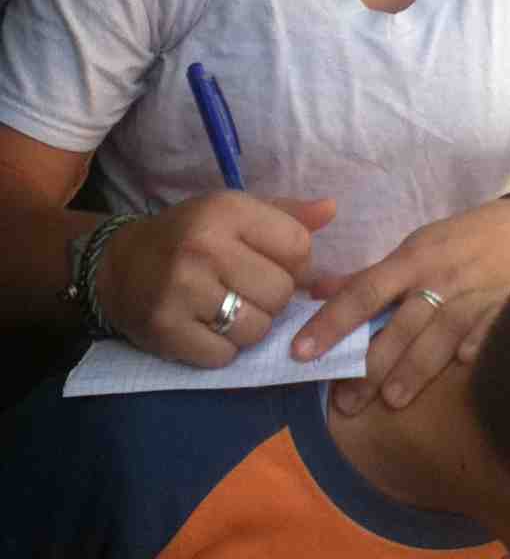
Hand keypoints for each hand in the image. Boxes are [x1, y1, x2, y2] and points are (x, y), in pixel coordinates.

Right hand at [95, 192, 334, 365]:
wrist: (119, 266)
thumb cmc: (189, 235)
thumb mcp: (234, 212)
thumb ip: (286, 214)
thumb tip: (333, 210)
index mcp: (227, 209)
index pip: (299, 246)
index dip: (296, 264)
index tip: (273, 264)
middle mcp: (205, 246)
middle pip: (281, 292)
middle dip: (273, 298)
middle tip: (247, 291)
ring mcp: (183, 290)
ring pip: (258, 329)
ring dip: (251, 327)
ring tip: (228, 310)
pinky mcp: (167, 330)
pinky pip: (225, 356)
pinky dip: (223, 350)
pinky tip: (206, 328)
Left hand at [292, 199, 509, 413]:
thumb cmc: (464, 241)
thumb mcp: (417, 247)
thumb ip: (370, 276)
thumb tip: (317, 290)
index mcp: (412, 259)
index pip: (363, 292)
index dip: (332, 322)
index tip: (302, 352)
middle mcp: (440, 276)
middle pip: (399, 323)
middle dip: (371, 364)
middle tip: (345, 403)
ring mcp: (475, 292)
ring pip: (439, 332)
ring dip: (415, 367)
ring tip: (392, 401)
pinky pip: (489, 328)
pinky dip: (476, 345)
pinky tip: (462, 366)